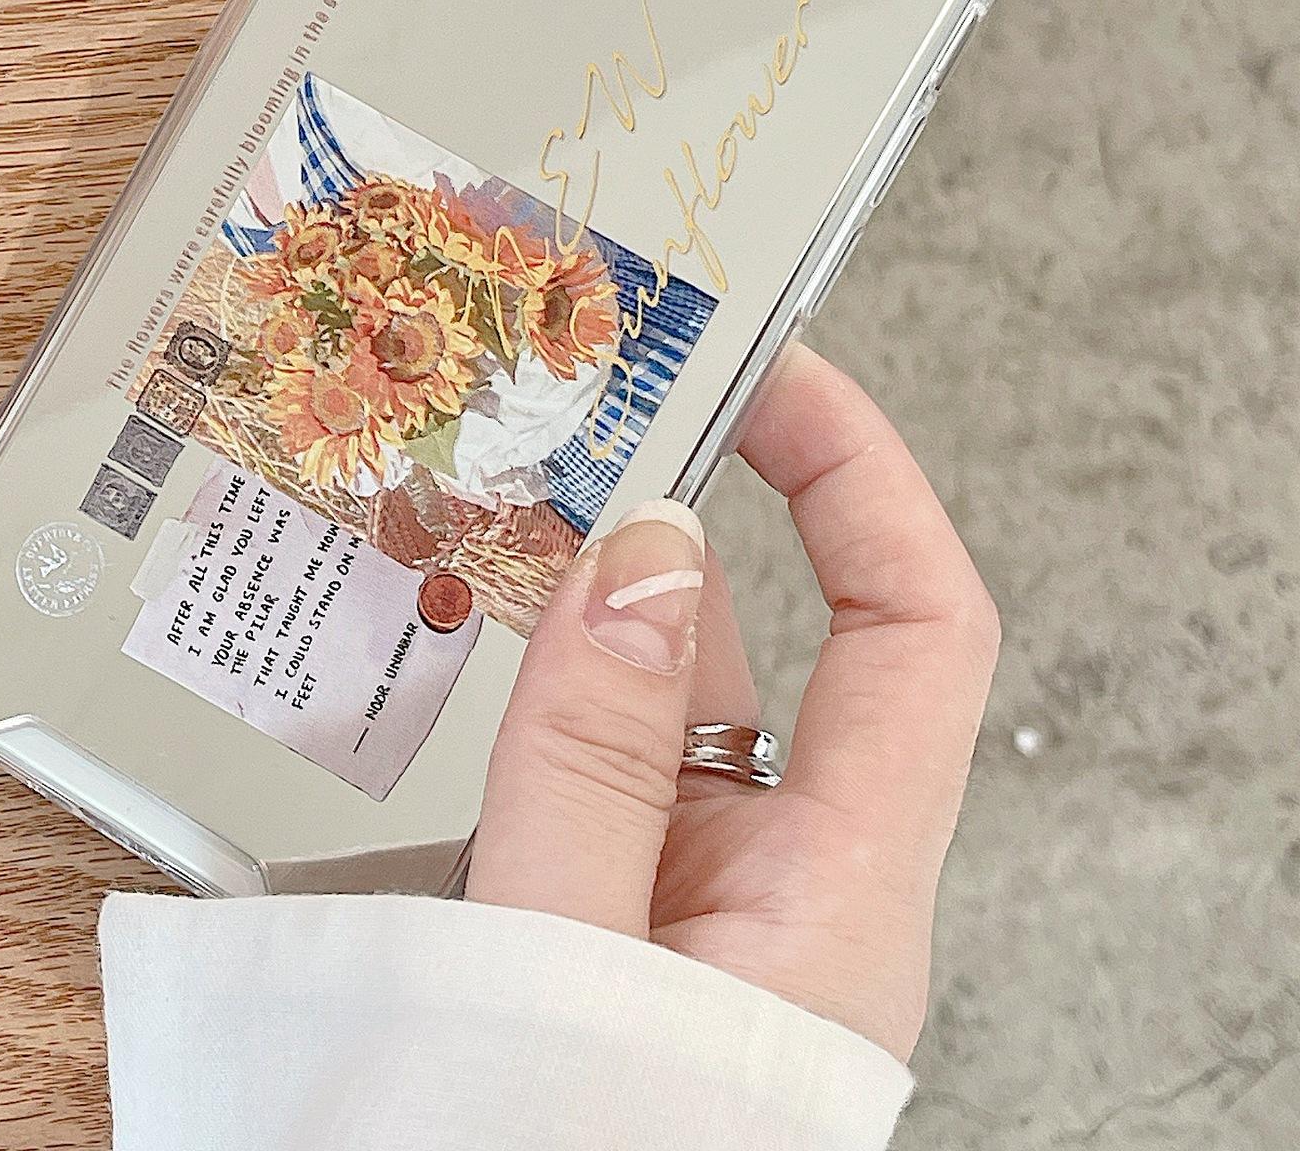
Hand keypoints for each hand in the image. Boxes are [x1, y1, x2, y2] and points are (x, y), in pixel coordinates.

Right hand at [466, 343, 1000, 1060]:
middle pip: (760, 643)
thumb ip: (598, 762)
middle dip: (667, 515)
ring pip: (646, 699)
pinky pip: (574, 762)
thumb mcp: (566, 969)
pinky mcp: (600, 914)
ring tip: (459, 499)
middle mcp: (780, 877)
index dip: (860, 478)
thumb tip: (652, 550)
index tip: (766, 367)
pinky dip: (512, 679)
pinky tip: (418, 632)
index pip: (919, 629)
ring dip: (564, 597)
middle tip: (562, 409)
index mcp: (835, 889)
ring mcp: (683, 895)